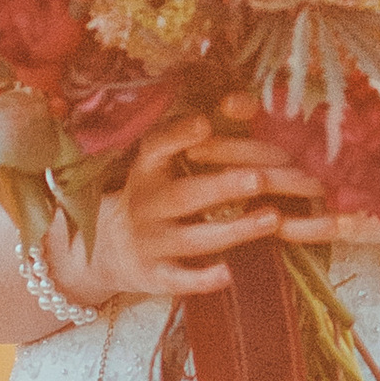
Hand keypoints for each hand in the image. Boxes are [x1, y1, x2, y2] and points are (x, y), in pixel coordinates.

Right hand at [47, 108, 302, 306]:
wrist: (106, 251)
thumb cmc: (153, 196)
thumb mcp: (163, 164)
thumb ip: (204, 134)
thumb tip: (246, 101)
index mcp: (146, 170)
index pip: (157, 147)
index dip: (179, 135)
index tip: (204, 124)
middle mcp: (144, 205)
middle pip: (185, 195)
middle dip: (223, 187)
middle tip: (260, 179)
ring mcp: (148, 243)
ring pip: (192, 239)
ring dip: (233, 230)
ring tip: (273, 218)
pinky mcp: (154, 276)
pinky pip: (180, 280)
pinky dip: (204, 278)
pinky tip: (232, 272)